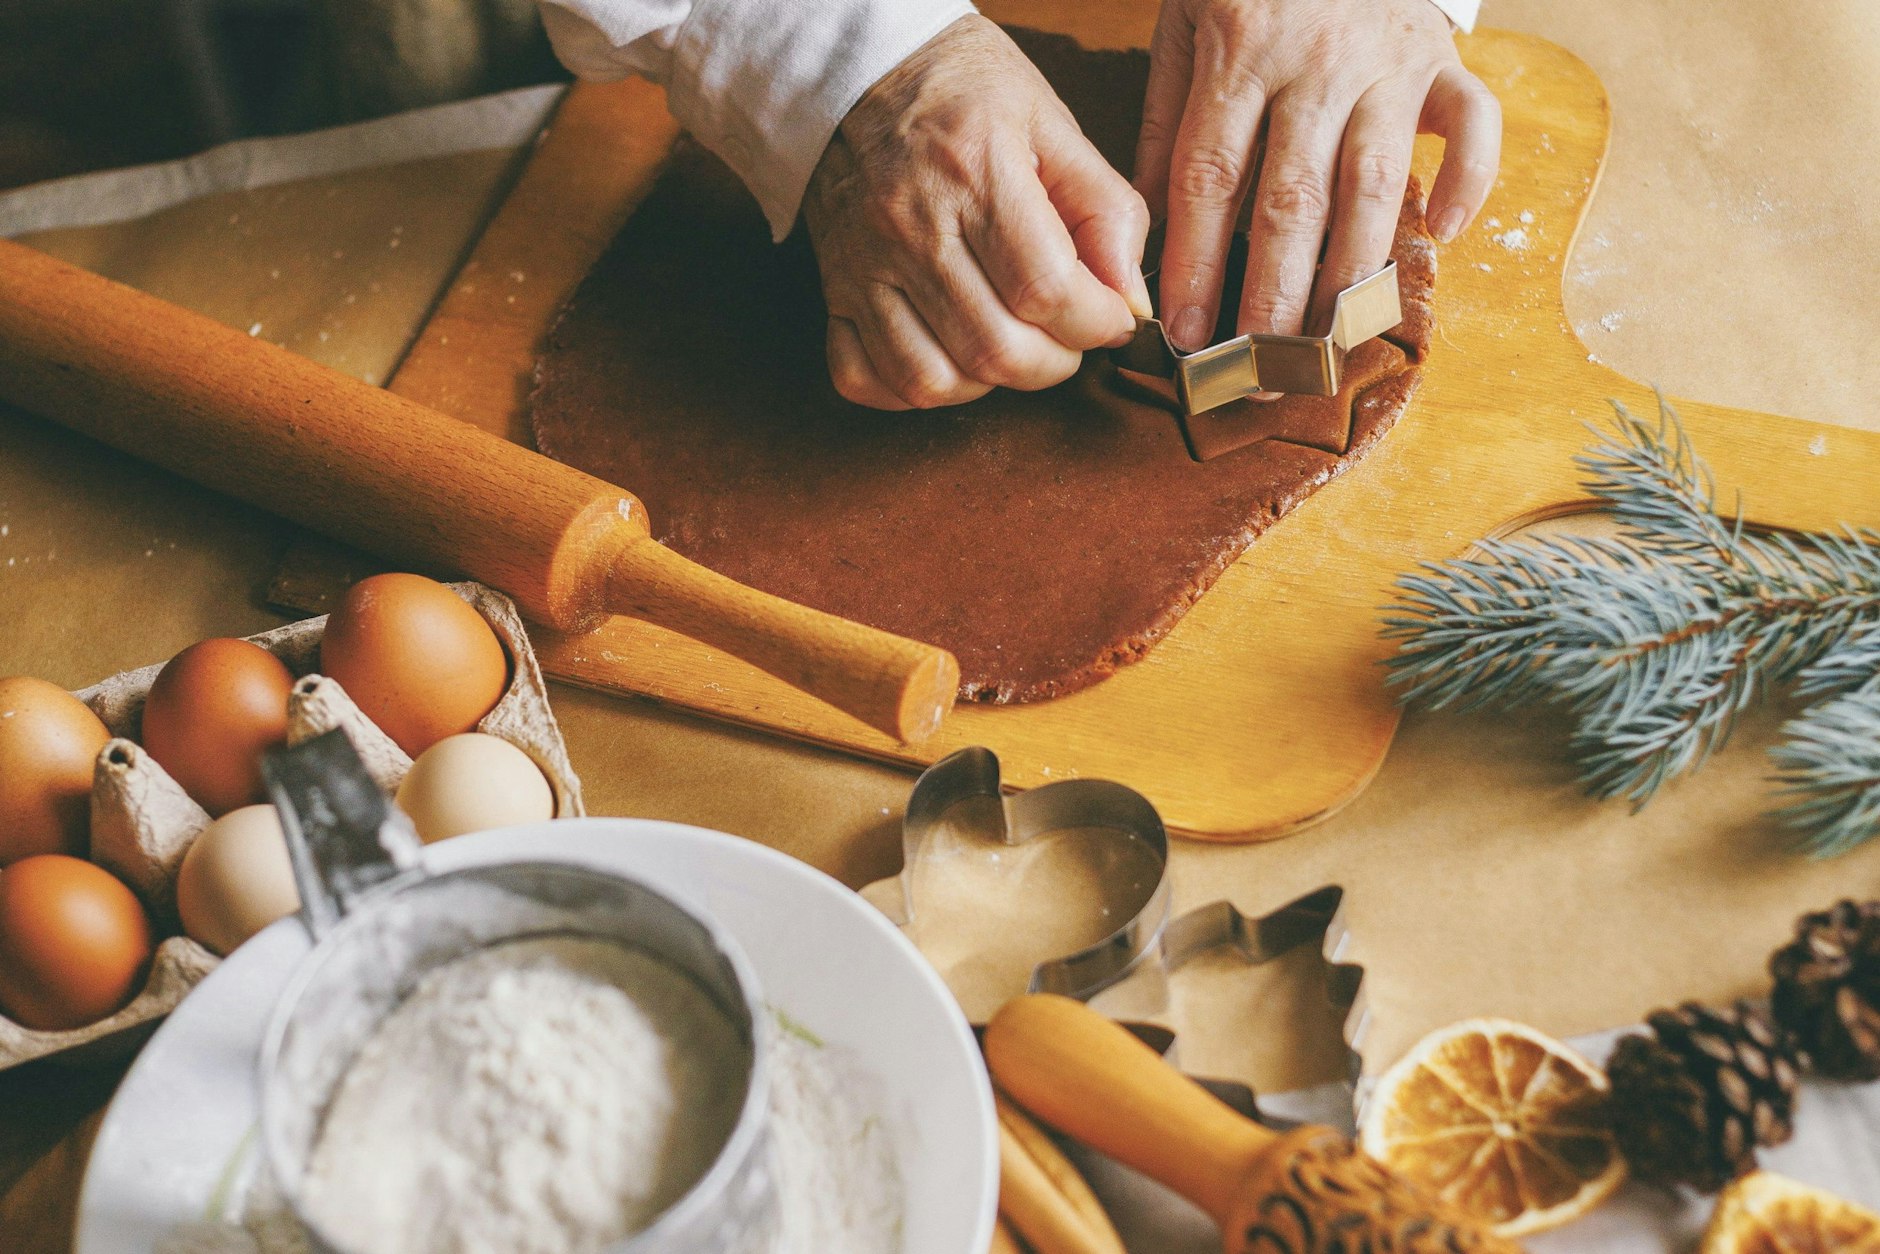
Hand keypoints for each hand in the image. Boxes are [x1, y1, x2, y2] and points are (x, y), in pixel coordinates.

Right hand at [804, 16, 1151, 410]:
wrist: (857, 72)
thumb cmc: (963, 94)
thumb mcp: (1053, 124)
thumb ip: (1106, 210)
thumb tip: (1132, 298)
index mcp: (975, 171)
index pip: (1045, 289)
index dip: (1096, 322)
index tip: (1112, 316)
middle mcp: (912, 225)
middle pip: (994, 349)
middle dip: (1055, 362)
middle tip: (1069, 335)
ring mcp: (865, 266)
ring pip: (932, 379)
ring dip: (990, 384)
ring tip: (1013, 345)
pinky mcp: (836, 291)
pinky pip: (865, 379)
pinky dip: (913, 391)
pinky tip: (949, 358)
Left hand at [1138, 0, 1500, 350]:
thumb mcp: (1183, 30)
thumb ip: (1167, 125)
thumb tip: (1148, 232)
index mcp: (1240, 55)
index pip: (1211, 180)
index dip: (1197, 264)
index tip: (1185, 335)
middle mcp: (1317, 65)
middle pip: (1293, 200)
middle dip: (1274, 294)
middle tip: (1260, 364)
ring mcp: (1387, 64)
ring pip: (1376, 184)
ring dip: (1354, 271)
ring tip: (1330, 338)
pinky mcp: (1442, 59)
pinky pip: (1475, 125)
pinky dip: (1470, 182)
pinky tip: (1447, 238)